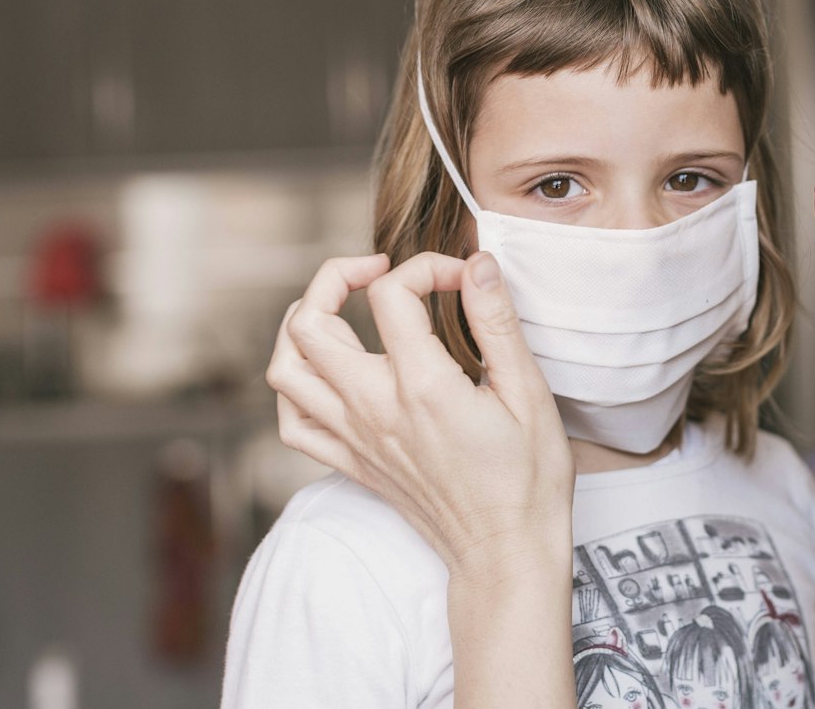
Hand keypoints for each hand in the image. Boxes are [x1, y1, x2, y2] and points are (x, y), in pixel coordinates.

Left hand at [266, 251, 575, 573]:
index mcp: (422, 388)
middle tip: (378, 271)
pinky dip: (296, 385)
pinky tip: (328, 370)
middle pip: (310, 323)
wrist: (505, 551)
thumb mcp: (529, 392)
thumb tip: (476, 264)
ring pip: (286, 369)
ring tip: (339, 308)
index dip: (426, 267)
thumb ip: (497, 322)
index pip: (392, 295)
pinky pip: (293, 421)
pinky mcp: (351, 463)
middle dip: (337, 277)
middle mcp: (375, 410)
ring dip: (301, 324)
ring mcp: (355, 438)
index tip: (461, 278)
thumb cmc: (526, 479)